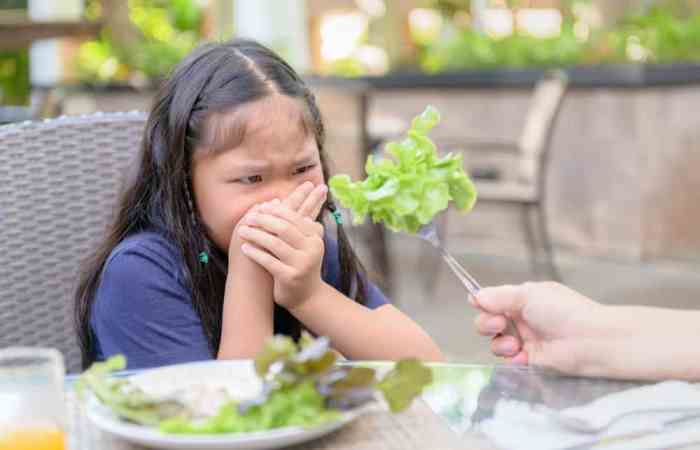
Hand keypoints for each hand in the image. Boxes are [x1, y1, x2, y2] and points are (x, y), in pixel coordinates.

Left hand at [239, 184, 327, 308]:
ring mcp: (302, 264)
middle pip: (284, 228)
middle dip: (264, 221)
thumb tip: (275, 200)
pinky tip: (245, 248)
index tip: (261, 207)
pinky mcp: (291, 277)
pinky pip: (269, 261)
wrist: (307, 296)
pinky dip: (255, 253)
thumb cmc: (300, 264)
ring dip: (256, 235)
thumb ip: (293, 223)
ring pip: (275, 244)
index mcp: (315, 237)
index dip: (276, 211)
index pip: (294, 217)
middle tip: (249, 218)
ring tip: (242, 231)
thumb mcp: (303, 242)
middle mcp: (312, 249)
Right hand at [474, 282, 608, 374]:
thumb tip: (474, 296)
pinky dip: (512, 358)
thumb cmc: (565, 311)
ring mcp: (525, 340)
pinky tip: (523, 354)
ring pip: (496, 342)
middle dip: (487, 322)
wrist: (591, 340)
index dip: (482, 302)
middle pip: (488, 321)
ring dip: (500, 342)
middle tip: (498, 324)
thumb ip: (499, 296)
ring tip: (515, 343)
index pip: (493, 300)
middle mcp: (521, 319)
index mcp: (522, 299)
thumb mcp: (529, 295)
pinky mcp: (530, 359)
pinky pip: (509, 360)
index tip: (477, 303)